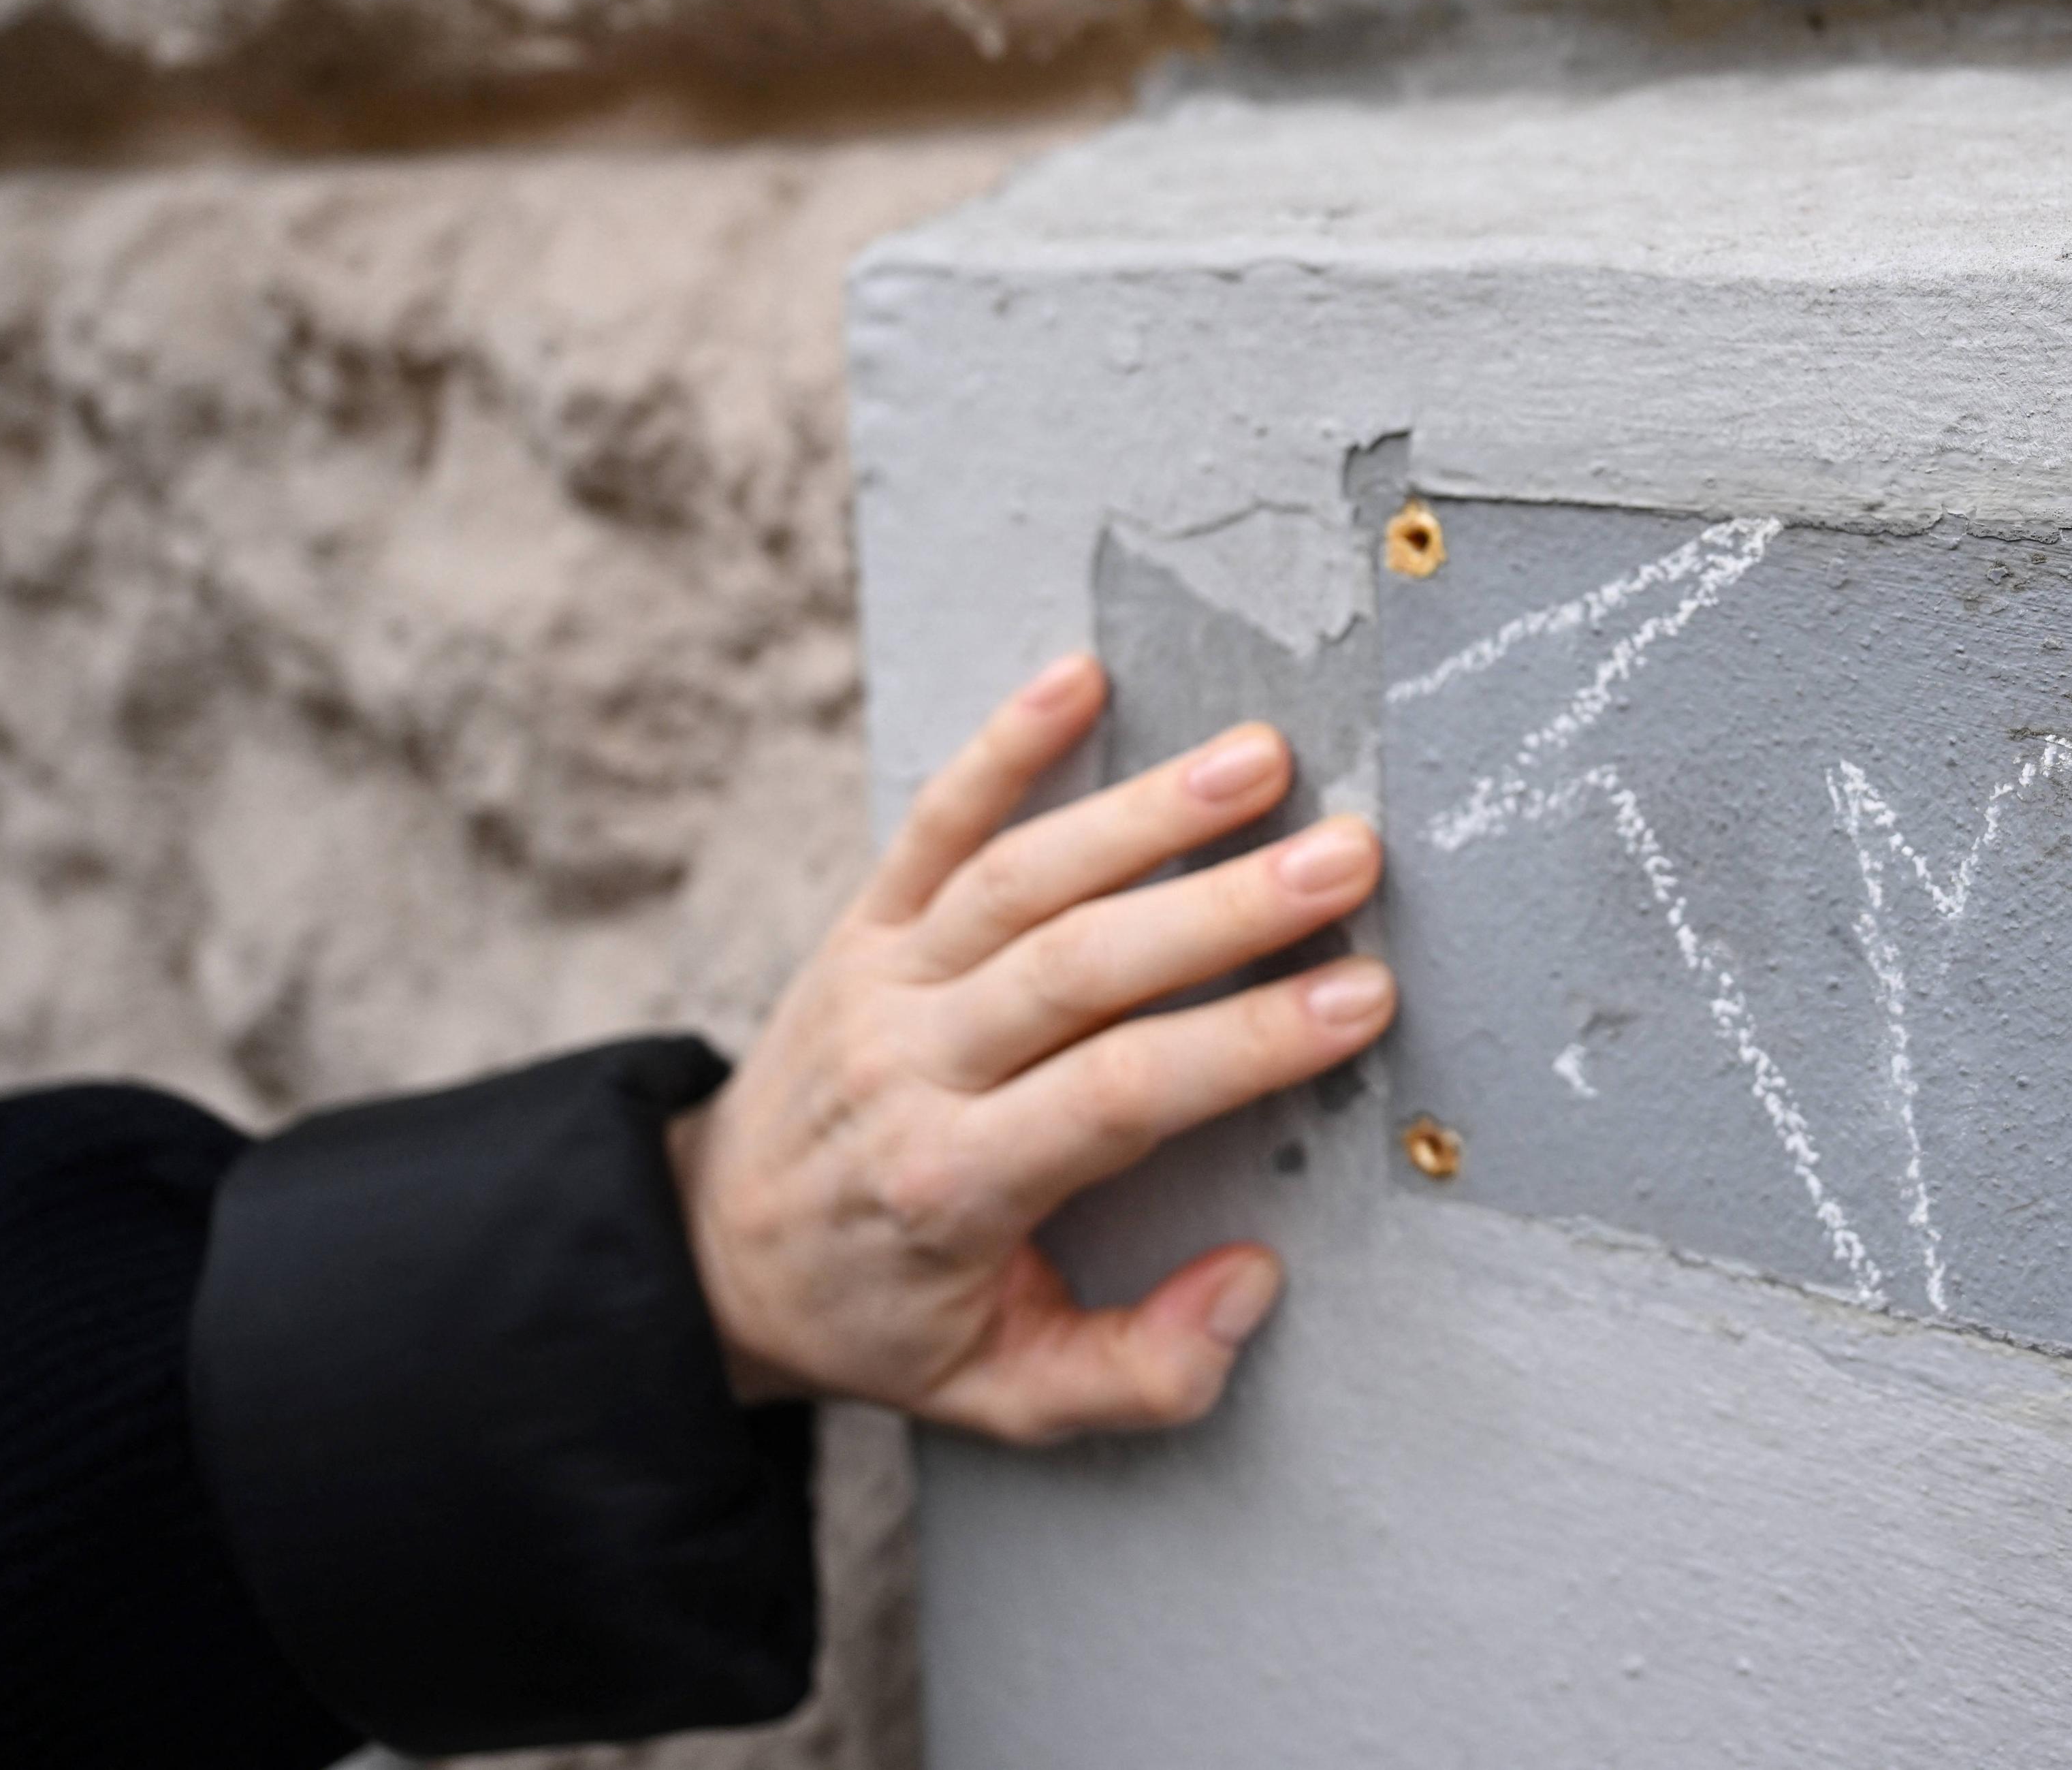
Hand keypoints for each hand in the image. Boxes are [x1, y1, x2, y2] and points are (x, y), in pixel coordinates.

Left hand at [665, 652, 1389, 1440]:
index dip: (1246, 1040)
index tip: (1360, 995)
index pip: (1121, 1092)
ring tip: (1262, 760)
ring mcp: (881, 979)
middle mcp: (912, 1065)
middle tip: (1350, 857)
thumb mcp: (1004, 1394)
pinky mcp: (861, 922)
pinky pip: (929, 822)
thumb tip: (1250, 1281)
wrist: (711, 1255)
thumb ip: (1138, 1370)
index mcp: (953, 1183)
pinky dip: (999, 744)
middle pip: (1080, 965)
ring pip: (1020, 878)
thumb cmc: (889, 1317)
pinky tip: (1078, 677)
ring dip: (1145, 812)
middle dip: (1225, 907)